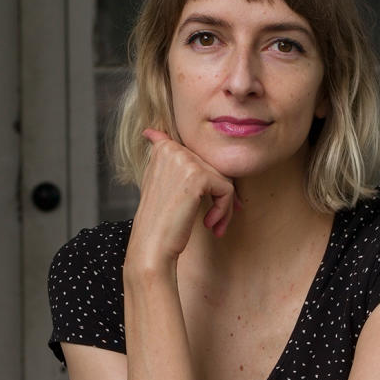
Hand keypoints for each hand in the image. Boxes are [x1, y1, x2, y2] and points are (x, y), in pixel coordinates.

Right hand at [127, 129, 244, 268]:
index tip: (203, 205)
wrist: (151, 245)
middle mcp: (173, 149)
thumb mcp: (160, 183)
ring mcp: (185, 161)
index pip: (201, 160)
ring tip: (213, 225)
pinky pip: (227, 190)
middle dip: (219, 197)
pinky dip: (223, 211)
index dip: (207, 184)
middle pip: (214, 169)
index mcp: (164, 148)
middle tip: (214, 221)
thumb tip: (156, 135)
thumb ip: (170, 162)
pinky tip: (208, 225)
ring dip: (223, 206)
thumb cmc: (158, 222)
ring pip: (223, 179)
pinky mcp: (198, 176)